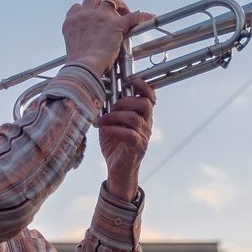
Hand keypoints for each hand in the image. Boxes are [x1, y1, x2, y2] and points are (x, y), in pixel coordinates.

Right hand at [62, 0, 153, 75]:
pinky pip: (134, 16)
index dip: (87, 11)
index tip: (92, 17)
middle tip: (109, 15)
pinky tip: (149, 18)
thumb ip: (81, 42)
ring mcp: (101, 17)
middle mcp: (85, 15)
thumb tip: (91, 48)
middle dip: (101, 5)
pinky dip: (142, 17)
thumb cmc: (78, 65)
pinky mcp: (116, 24)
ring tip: (124, 13)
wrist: (84, 67)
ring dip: (117, 5)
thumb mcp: (74, 48)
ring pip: (110, 0)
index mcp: (72, 22)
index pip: (78, 8)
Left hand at [97, 78, 155, 201]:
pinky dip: (114, 129)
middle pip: (144, 104)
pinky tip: (105, 130)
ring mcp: (143, 137)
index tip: (134, 81)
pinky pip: (130, 134)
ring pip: (135, 118)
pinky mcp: (137, 148)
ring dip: (115, 116)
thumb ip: (112, 111)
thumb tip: (101, 97)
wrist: (118, 171)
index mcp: (142, 118)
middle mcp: (146, 126)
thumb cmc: (115, 146)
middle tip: (110, 107)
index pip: (150, 98)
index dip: (144, 87)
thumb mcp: (112, 124)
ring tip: (102, 121)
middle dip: (124, 101)